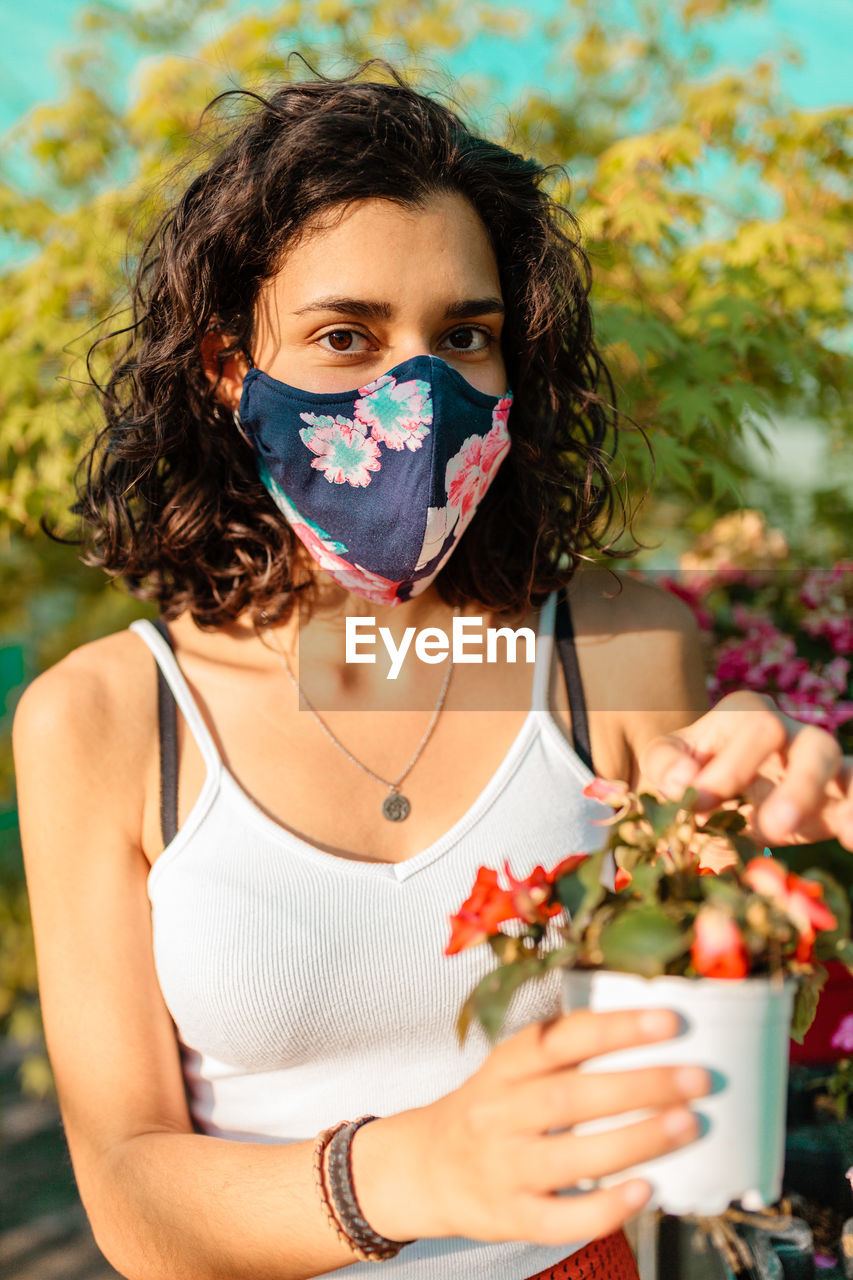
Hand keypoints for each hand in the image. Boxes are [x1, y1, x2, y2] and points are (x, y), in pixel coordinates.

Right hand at [410, 1009, 708, 1244]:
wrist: (423, 1168)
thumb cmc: (486, 1111)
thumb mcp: (509, 1069)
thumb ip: (562, 1054)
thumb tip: (649, 1037)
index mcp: (504, 1067)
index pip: (559, 1039)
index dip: (613, 1028)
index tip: (667, 1021)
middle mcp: (499, 1112)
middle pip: (571, 1096)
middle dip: (641, 1085)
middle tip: (696, 1078)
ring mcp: (503, 1167)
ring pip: (572, 1154)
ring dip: (637, 1139)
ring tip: (688, 1125)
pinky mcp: (511, 1216)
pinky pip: (562, 1217)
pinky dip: (606, 1206)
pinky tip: (645, 1191)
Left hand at [640, 690, 852, 849]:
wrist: (713, 803)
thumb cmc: (692, 771)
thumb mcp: (665, 763)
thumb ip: (665, 765)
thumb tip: (682, 783)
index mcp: (746, 712)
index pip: (753, 726)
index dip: (730, 767)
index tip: (698, 806)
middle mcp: (789, 731)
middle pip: (807, 742)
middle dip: (792, 785)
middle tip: (769, 827)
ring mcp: (818, 764)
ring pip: (833, 763)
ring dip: (820, 797)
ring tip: (801, 834)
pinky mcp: (837, 798)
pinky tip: (850, 840)